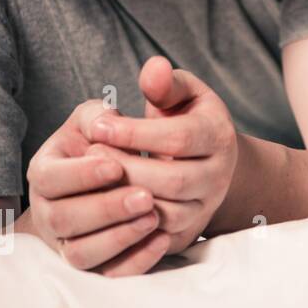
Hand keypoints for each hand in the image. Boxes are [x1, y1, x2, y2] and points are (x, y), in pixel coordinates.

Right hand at [26, 101, 168, 275]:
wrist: (112, 176)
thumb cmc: (104, 142)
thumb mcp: (98, 120)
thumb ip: (100, 114)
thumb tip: (106, 117)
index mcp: (44, 173)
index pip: (50, 179)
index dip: (81, 175)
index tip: (116, 166)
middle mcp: (49, 212)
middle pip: (64, 220)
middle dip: (106, 209)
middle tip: (144, 196)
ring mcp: (68, 242)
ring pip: (81, 253)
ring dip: (119, 238)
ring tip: (154, 217)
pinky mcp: (95, 263)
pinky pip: (108, 273)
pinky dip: (134, 261)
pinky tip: (162, 239)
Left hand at [79, 56, 238, 257]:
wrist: (208, 164)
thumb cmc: (187, 120)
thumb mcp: (182, 95)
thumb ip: (165, 83)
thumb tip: (153, 68)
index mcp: (218, 136)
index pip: (179, 138)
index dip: (135, 133)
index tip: (97, 125)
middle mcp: (218, 175)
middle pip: (173, 180)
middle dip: (125, 167)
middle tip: (88, 153)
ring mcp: (204, 207)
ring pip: (164, 212)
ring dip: (122, 197)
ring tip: (92, 179)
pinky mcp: (186, 233)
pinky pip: (155, 239)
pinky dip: (125, 225)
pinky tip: (100, 203)